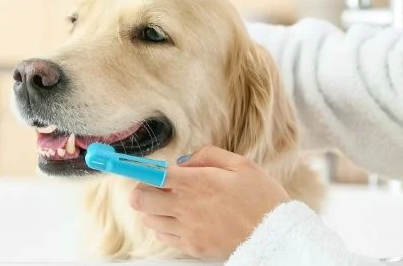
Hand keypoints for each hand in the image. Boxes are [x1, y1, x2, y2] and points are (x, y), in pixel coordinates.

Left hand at [129, 145, 289, 259]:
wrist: (278, 235)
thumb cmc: (262, 197)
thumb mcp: (241, 164)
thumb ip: (206, 156)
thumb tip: (181, 161)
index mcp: (195, 183)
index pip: (151, 176)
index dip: (135, 169)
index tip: (127, 165)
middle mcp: (186, 208)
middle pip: (139, 200)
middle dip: (143, 189)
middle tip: (158, 186)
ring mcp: (187, 230)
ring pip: (149, 219)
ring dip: (154, 209)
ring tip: (173, 203)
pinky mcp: (193, 247)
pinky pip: (163, 237)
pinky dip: (165, 227)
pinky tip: (182, 219)